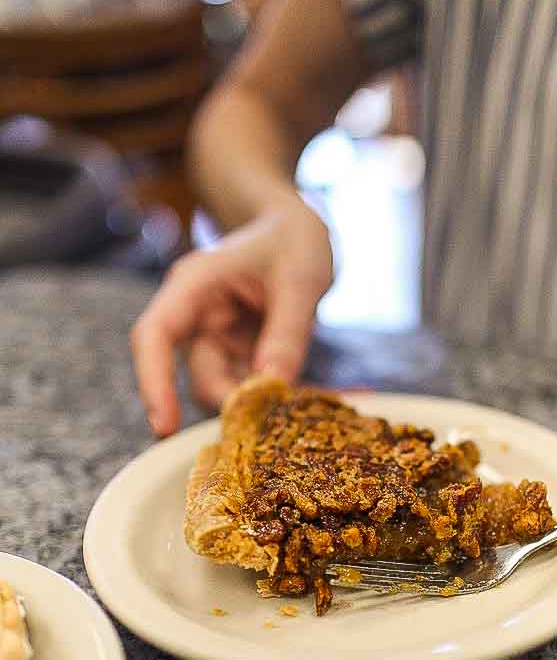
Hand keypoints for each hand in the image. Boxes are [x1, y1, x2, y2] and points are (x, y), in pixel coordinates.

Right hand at [131, 198, 332, 436]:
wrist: (297, 232)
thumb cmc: (293, 242)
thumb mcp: (300, 281)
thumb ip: (287, 333)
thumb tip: (270, 387)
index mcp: (194, 286)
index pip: (155, 336)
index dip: (153, 384)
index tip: (163, 426)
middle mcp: (195, 317)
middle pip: (197, 377)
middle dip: (234, 401)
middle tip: (283, 409)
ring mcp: (214, 339)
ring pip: (222, 389)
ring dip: (255, 403)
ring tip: (297, 395)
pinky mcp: (235, 355)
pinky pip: (244, 388)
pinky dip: (266, 398)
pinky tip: (295, 392)